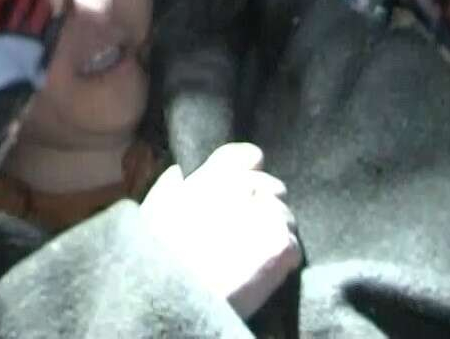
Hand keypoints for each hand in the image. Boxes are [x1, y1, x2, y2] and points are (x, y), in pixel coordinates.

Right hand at [139, 142, 301, 318]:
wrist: (176, 295)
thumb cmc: (158, 253)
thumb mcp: (155, 207)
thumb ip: (175, 184)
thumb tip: (182, 174)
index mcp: (216, 174)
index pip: (250, 155)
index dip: (249, 174)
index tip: (243, 193)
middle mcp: (247, 185)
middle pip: (274, 190)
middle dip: (264, 208)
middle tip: (245, 234)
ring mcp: (269, 214)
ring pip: (286, 220)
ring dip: (273, 235)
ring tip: (251, 259)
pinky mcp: (282, 245)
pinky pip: (293, 248)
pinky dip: (282, 263)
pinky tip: (259, 276)